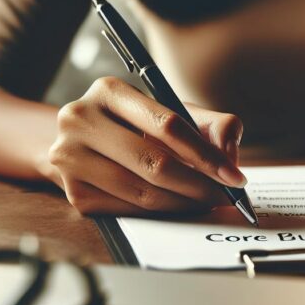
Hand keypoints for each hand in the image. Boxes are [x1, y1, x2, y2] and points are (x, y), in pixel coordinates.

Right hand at [48, 77, 244, 214]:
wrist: (84, 145)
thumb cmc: (137, 127)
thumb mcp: (173, 113)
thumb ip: (213, 126)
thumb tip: (230, 155)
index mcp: (108, 90)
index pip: (167, 124)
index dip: (206, 154)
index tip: (234, 177)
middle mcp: (80, 120)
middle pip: (154, 163)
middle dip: (199, 185)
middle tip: (224, 197)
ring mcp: (70, 158)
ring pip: (142, 193)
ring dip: (183, 204)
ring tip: (205, 202)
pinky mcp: (73, 193)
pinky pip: (128, 212)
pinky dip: (159, 214)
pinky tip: (175, 207)